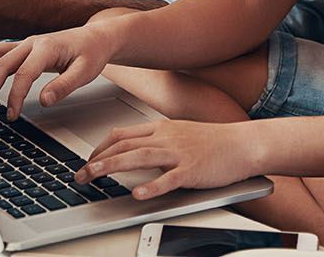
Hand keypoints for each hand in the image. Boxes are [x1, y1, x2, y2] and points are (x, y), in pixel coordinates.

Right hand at [0, 22, 118, 116]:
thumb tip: (44, 100)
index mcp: (47, 47)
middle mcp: (32, 42)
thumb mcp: (86, 71)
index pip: (25, 73)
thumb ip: (65, 85)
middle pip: (3, 63)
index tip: (11, 114)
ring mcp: (25, 44)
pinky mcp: (22, 47)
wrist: (96, 37)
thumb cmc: (91, 53)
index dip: (15, 95)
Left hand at [77, 119, 262, 199]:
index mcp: (161, 128)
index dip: (99, 148)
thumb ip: (157, 141)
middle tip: (79, 175)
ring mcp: (179, 153)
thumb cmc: (215, 141)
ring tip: (93, 176)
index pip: (121, 134)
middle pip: (123, 145)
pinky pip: (168, 178)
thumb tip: (133, 151)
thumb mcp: (180, 134)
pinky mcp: (192, 170)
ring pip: (138, 157)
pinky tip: (137, 194)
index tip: (88, 161)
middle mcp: (166, 137)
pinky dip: (151, 186)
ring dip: (111, 167)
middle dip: (96, 160)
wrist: (244, 143)